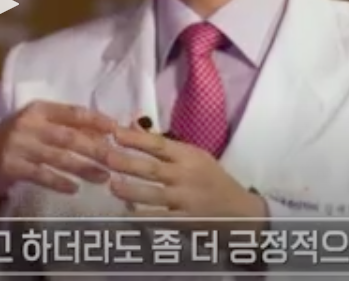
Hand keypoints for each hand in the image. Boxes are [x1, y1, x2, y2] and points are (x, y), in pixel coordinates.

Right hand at [0, 101, 118, 211]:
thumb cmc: (13, 142)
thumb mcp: (36, 127)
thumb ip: (65, 127)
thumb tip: (105, 131)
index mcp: (38, 109)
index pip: (73, 112)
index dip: (97, 120)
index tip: (118, 130)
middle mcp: (28, 123)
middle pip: (70, 136)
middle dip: (96, 148)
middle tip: (117, 160)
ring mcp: (18, 145)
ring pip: (58, 157)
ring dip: (83, 168)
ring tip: (103, 177)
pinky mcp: (10, 166)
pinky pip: (40, 174)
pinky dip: (58, 182)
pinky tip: (74, 189)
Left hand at [101, 124, 267, 231]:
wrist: (242, 212)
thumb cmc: (212, 180)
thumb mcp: (195, 157)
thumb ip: (165, 146)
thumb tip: (131, 126)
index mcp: (188, 156)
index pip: (159, 144)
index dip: (136, 138)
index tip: (114, 132)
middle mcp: (186, 176)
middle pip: (152, 168)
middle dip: (127, 163)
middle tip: (105, 157)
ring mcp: (186, 200)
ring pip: (154, 196)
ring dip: (131, 191)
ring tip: (112, 186)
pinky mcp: (186, 222)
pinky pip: (161, 219)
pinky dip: (143, 217)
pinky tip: (126, 214)